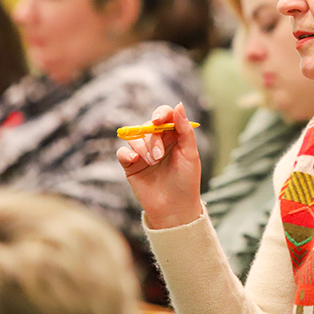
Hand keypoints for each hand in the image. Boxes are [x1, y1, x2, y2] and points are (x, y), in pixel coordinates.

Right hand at [116, 103, 203, 228]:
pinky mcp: (131, 165)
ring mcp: (143, 153)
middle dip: (153, 139)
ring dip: (144, 148)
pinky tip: (134, 159)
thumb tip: (179, 105)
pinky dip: (127, 153)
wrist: (175, 208)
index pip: (165, 115)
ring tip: (154, 162)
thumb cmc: (187, 181)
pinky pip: (122, 152)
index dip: (161, 114)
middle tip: (160, 156)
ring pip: (135, 137)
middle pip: (148, 126)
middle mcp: (158, 142)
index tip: (158, 121)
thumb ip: (185, 129)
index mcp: (174, 136)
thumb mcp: (191, 154)